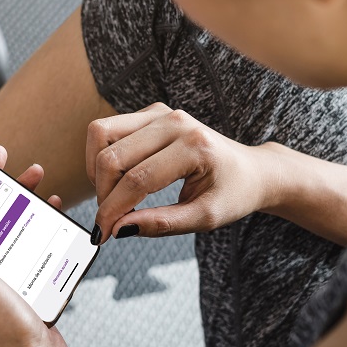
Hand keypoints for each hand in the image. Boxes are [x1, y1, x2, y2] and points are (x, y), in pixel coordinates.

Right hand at [87, 102, 274, 243]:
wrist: (251, 170)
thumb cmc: (233, 194)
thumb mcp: (205, 218)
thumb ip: (162, 224)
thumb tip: (118, 229)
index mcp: (194, 146)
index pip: (138, 179)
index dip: (113, 210)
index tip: (102, 234)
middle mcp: (174, 122)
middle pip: (112, 155)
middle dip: (102, 193)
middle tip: (107, 220)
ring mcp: (160, 112)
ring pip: (101, 134)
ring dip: (96, 169)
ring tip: (110, 195)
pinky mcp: (150, 113)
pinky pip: (108, 130)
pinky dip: (102, 156)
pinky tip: (118, 180)